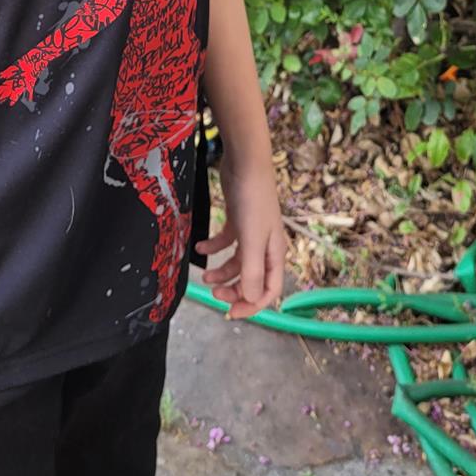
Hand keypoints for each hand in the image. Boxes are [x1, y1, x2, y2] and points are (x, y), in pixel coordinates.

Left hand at [196, 152, 285, 319]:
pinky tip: (201, 246)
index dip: (251, 304)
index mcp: (274, 254)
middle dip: (234, 290)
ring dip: (222, 272)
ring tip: (204, 275)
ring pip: (238, 263)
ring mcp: (252, 233)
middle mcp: (265, 246)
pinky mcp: (238, 219)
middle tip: (213, 293)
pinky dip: (214, 246)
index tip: (230, 313)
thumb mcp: (252, 240)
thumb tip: (250, 298)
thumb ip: (252, 271)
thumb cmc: (253, 201)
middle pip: (252, 279)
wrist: (246, 163)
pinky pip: (227, 241)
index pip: (268, 290)